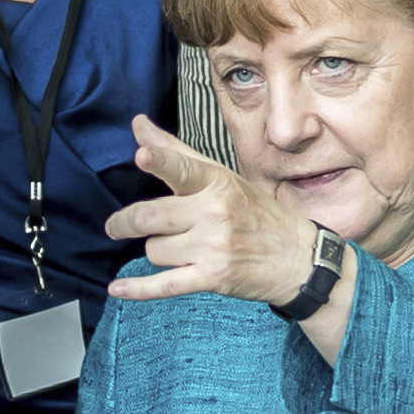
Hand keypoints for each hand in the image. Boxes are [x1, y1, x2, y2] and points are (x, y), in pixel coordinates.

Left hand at [106, 117, 314, 305]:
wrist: (299, 258)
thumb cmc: (254, 211)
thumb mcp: (221, 176)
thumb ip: (174, 152)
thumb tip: (138, 124)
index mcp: (216, 183)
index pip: (183, 169)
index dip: (160, 162)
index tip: (142, 156)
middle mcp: (214, 213)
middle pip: (150, 217)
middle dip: (125, 223)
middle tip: (115, 226)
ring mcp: (213, 247)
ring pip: (154, 250)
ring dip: (156, 250)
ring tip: (177, 247)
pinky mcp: (213, 277)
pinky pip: (165, 284)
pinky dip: (139, 289)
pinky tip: (117, 288)